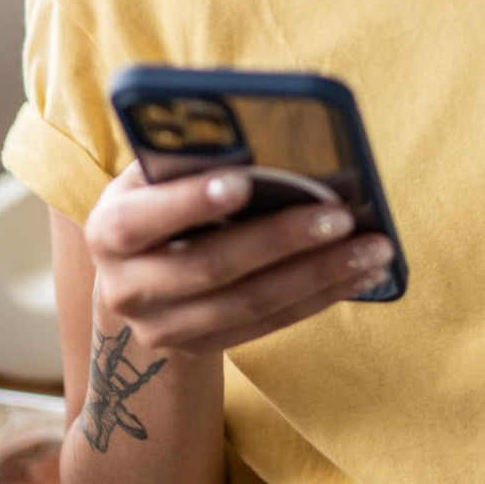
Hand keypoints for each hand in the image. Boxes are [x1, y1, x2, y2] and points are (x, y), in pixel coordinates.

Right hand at [83, 163, 393, 355]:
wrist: (135, 279)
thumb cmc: (160, 199)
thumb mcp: (157, 174)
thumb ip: (193, 157)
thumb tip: (261, 135)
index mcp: (111, 230)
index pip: (146, 218)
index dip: (191, 201)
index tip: (244, 180)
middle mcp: (128, 288)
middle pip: (213, 266)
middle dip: (283, 239)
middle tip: (341, 215)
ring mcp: (164, 328)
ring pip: (251, 303)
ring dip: (319, 274)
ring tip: (373, 248)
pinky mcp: (202, 349)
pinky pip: (270, 324)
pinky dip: (321, 297)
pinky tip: (361, 274)